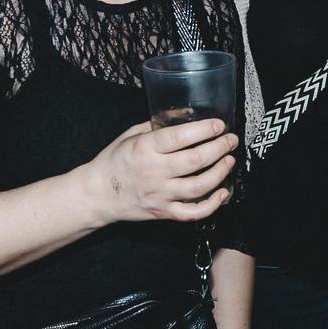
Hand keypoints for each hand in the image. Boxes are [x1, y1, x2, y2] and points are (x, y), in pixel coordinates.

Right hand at [83, 118, 237, 223]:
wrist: (97, 194)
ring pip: (199, 186)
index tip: (219, 125)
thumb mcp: (131, 135)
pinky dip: (212, 205)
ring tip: (229, 160)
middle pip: (196, 160)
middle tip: (230, 140)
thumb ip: (157, 126)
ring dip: (220, 172)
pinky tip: (222, 193)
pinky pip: (192, 213)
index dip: (205, 130)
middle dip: (219, 148)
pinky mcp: (163, 212)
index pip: (180, 137)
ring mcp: (160, 194)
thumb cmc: (114, 161)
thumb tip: (185, 115)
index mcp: (145, 148)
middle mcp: (154, 172)